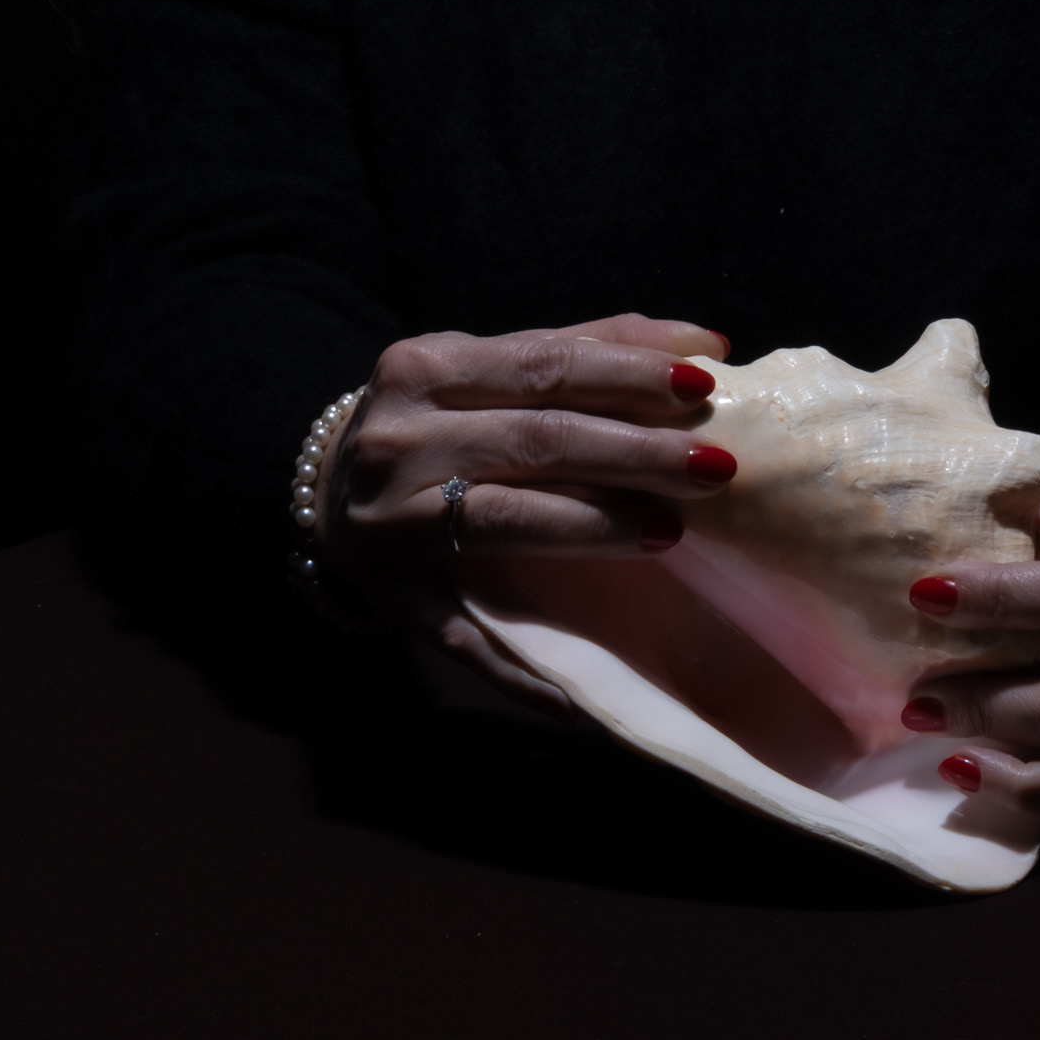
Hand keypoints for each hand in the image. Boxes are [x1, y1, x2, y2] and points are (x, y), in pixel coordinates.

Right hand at [316, 312, 731, 715]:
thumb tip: (699, 344)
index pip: (545, 363)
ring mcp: (389, 522)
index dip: (627, 373)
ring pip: (503, 521)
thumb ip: (582, 348)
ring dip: (594, 529)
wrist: (324, 492)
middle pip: (536, 439)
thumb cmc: (438, 418)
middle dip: (633, 452)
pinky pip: (465, 638)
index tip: (705, 386)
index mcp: (427, 366)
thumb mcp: (486, 369)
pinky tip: (580, 694)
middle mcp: (399, 439)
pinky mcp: (393, 599)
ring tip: (671, 532)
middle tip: (715, 468)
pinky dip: (522, 670)